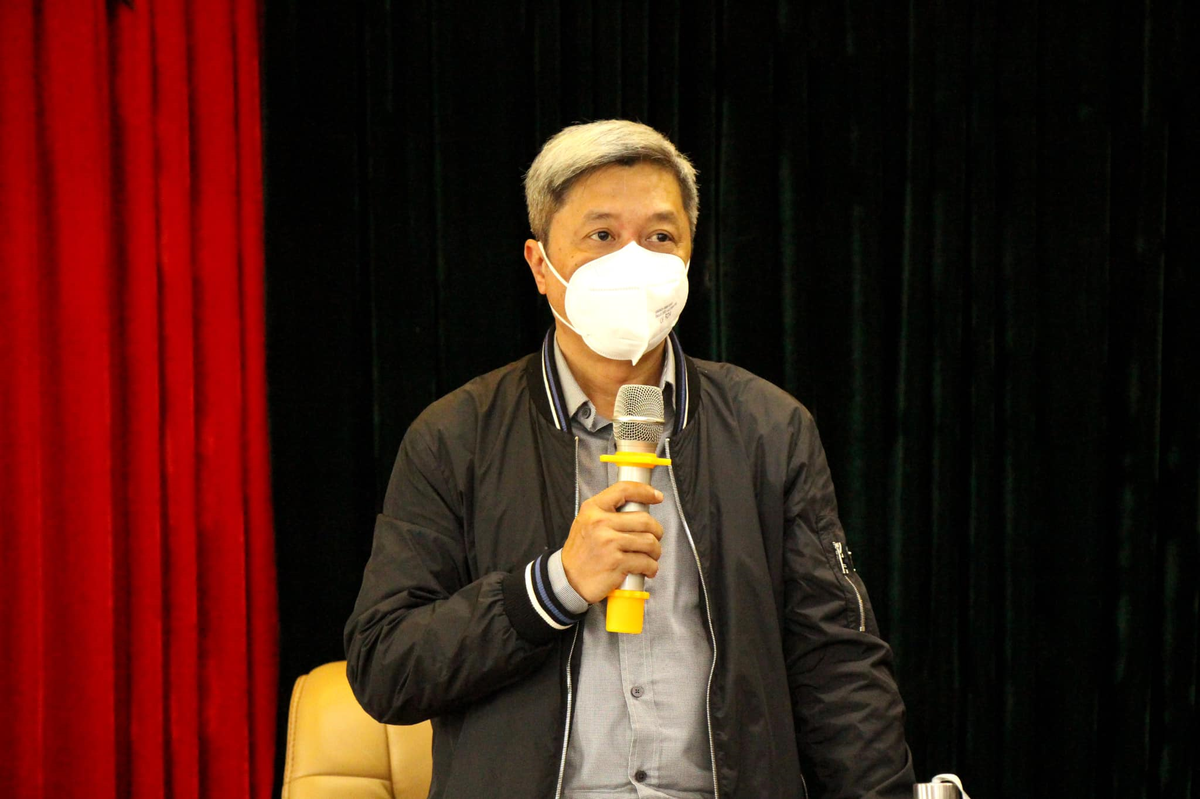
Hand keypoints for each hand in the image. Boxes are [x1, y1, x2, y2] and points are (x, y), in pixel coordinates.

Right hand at [560, 481, 664, 603]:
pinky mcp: (617, 563)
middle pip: (645, 520)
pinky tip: (647, 569)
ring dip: (655, 552)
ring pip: (650, 542)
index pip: (624, 490)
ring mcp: (609, 543)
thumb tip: (638, 508)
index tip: (656, 496)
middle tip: (655, 538)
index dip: (645, 491)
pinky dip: (651, 567)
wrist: (568, 580)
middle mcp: (601, 523)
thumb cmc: (581, 552)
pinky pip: (646, 562)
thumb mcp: (586, 522)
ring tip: (651, 556)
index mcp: (593, 509)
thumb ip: (607, 512)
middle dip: (657, 531)